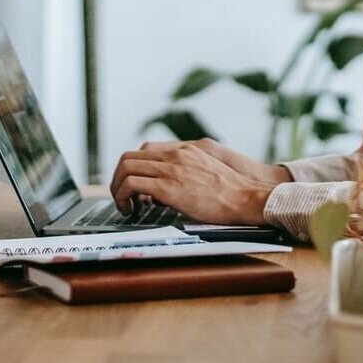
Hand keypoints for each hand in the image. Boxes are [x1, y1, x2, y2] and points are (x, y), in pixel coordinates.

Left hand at [109, 140, 291, 225]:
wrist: (245, 198)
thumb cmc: (230, 193)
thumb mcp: (206, 173)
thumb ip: (185, 174)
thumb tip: (163, 191)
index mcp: (185, 151)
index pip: (145, 150)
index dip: (134, 168)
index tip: (134, 186)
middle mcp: (175, 155)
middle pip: (129, 157)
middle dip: (118, 179)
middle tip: (123, 198)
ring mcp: (171, 169)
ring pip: (125, 168)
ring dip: (117, 189)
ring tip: (125, 206)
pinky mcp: (168, 187)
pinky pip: (132, 185)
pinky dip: (123, 197)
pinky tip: (132, 211)